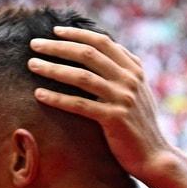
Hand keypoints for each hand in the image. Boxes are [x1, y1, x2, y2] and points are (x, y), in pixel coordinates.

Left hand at [28, 26, 172, 181]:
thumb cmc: (139, 124)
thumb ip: (124, 69)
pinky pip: (80, 105)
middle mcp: (130, 80)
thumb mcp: (138, 91)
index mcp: (134, 70)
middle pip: (88, 54)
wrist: (154, 156)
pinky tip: (39, 94)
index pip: (102, 42)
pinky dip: (57, 98)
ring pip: (81, 77)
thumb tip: (105, 47)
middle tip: (34, 44)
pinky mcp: (114, 119)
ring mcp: (123, 98)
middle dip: (58, 46)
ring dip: (53, 68)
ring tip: (32, 64)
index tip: (55, 31)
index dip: (77, 34)